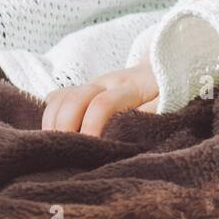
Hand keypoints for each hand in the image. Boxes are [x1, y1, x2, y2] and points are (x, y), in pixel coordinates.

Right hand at [42, 60, 159, 137]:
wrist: (164, 68)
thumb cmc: (166, 92)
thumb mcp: (168, 102)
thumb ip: (151, 115)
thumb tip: (131, 135)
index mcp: (130, 87)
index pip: (103, 103)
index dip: (92, 126)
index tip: (91, 147)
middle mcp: (107, 82)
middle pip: (74, 97)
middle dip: (64, 125)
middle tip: (66, 150)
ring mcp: (92, 84)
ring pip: (62, 96)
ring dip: (53, 121)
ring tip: (56, 145)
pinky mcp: (83, 89)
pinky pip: (57, 97)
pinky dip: (50, 115)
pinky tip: (53, 134)